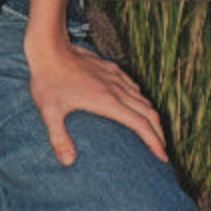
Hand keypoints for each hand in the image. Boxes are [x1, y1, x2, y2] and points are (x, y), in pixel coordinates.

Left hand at [25, 35, 167, 166]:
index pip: (140, 124)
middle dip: (159, 133)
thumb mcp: (49, 111)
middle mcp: (117, 89)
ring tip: (154, 132)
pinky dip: (142, 100)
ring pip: (143, 99)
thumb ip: (58, 137)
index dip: (154, 141)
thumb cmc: (47, 81)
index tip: (163, 157)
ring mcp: (115, 77)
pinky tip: (138, 105)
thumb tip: (68, 162)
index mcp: (107, 101)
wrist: (49, 48)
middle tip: (163, 151)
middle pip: (148, 113)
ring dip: (152, 117)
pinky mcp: (110, 68)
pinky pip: (134, 86)